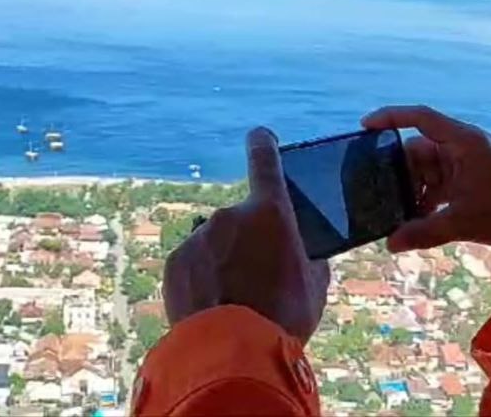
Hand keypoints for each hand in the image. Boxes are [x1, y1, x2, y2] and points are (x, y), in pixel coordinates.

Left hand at [162, 128, 329, 341]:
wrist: (233, 353)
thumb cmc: (284, 317)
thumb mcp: (315, 285)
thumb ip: (307, 257)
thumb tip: (301, 254)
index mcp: (271, 212)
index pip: (265, 159)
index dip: (263, 144)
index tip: (260, 136)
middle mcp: (230, 215)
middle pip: (242, 220)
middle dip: (249, 242)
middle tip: (259, 279)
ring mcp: (199, 238)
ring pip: (216, 244)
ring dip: (224, 262)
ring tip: (236, 302)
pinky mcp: (175, 263)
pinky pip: (193, 265)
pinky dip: (202, 280)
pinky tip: (214, 308)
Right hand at [361, 105, 490, 251]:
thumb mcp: (462, 222)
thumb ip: (424, 231)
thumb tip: (390, 243)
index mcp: (462, 140)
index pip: (420, 118)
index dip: (391, 117)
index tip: (365, 126)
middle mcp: (461, 144)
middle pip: (417, 148)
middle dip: (397, 171)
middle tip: (376, 190)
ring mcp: (464, 160)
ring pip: (425, 168)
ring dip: (411, 188)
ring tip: (395, 211)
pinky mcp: (467, 176)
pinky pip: (436, 181)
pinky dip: (425, 196)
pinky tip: (414, 218)